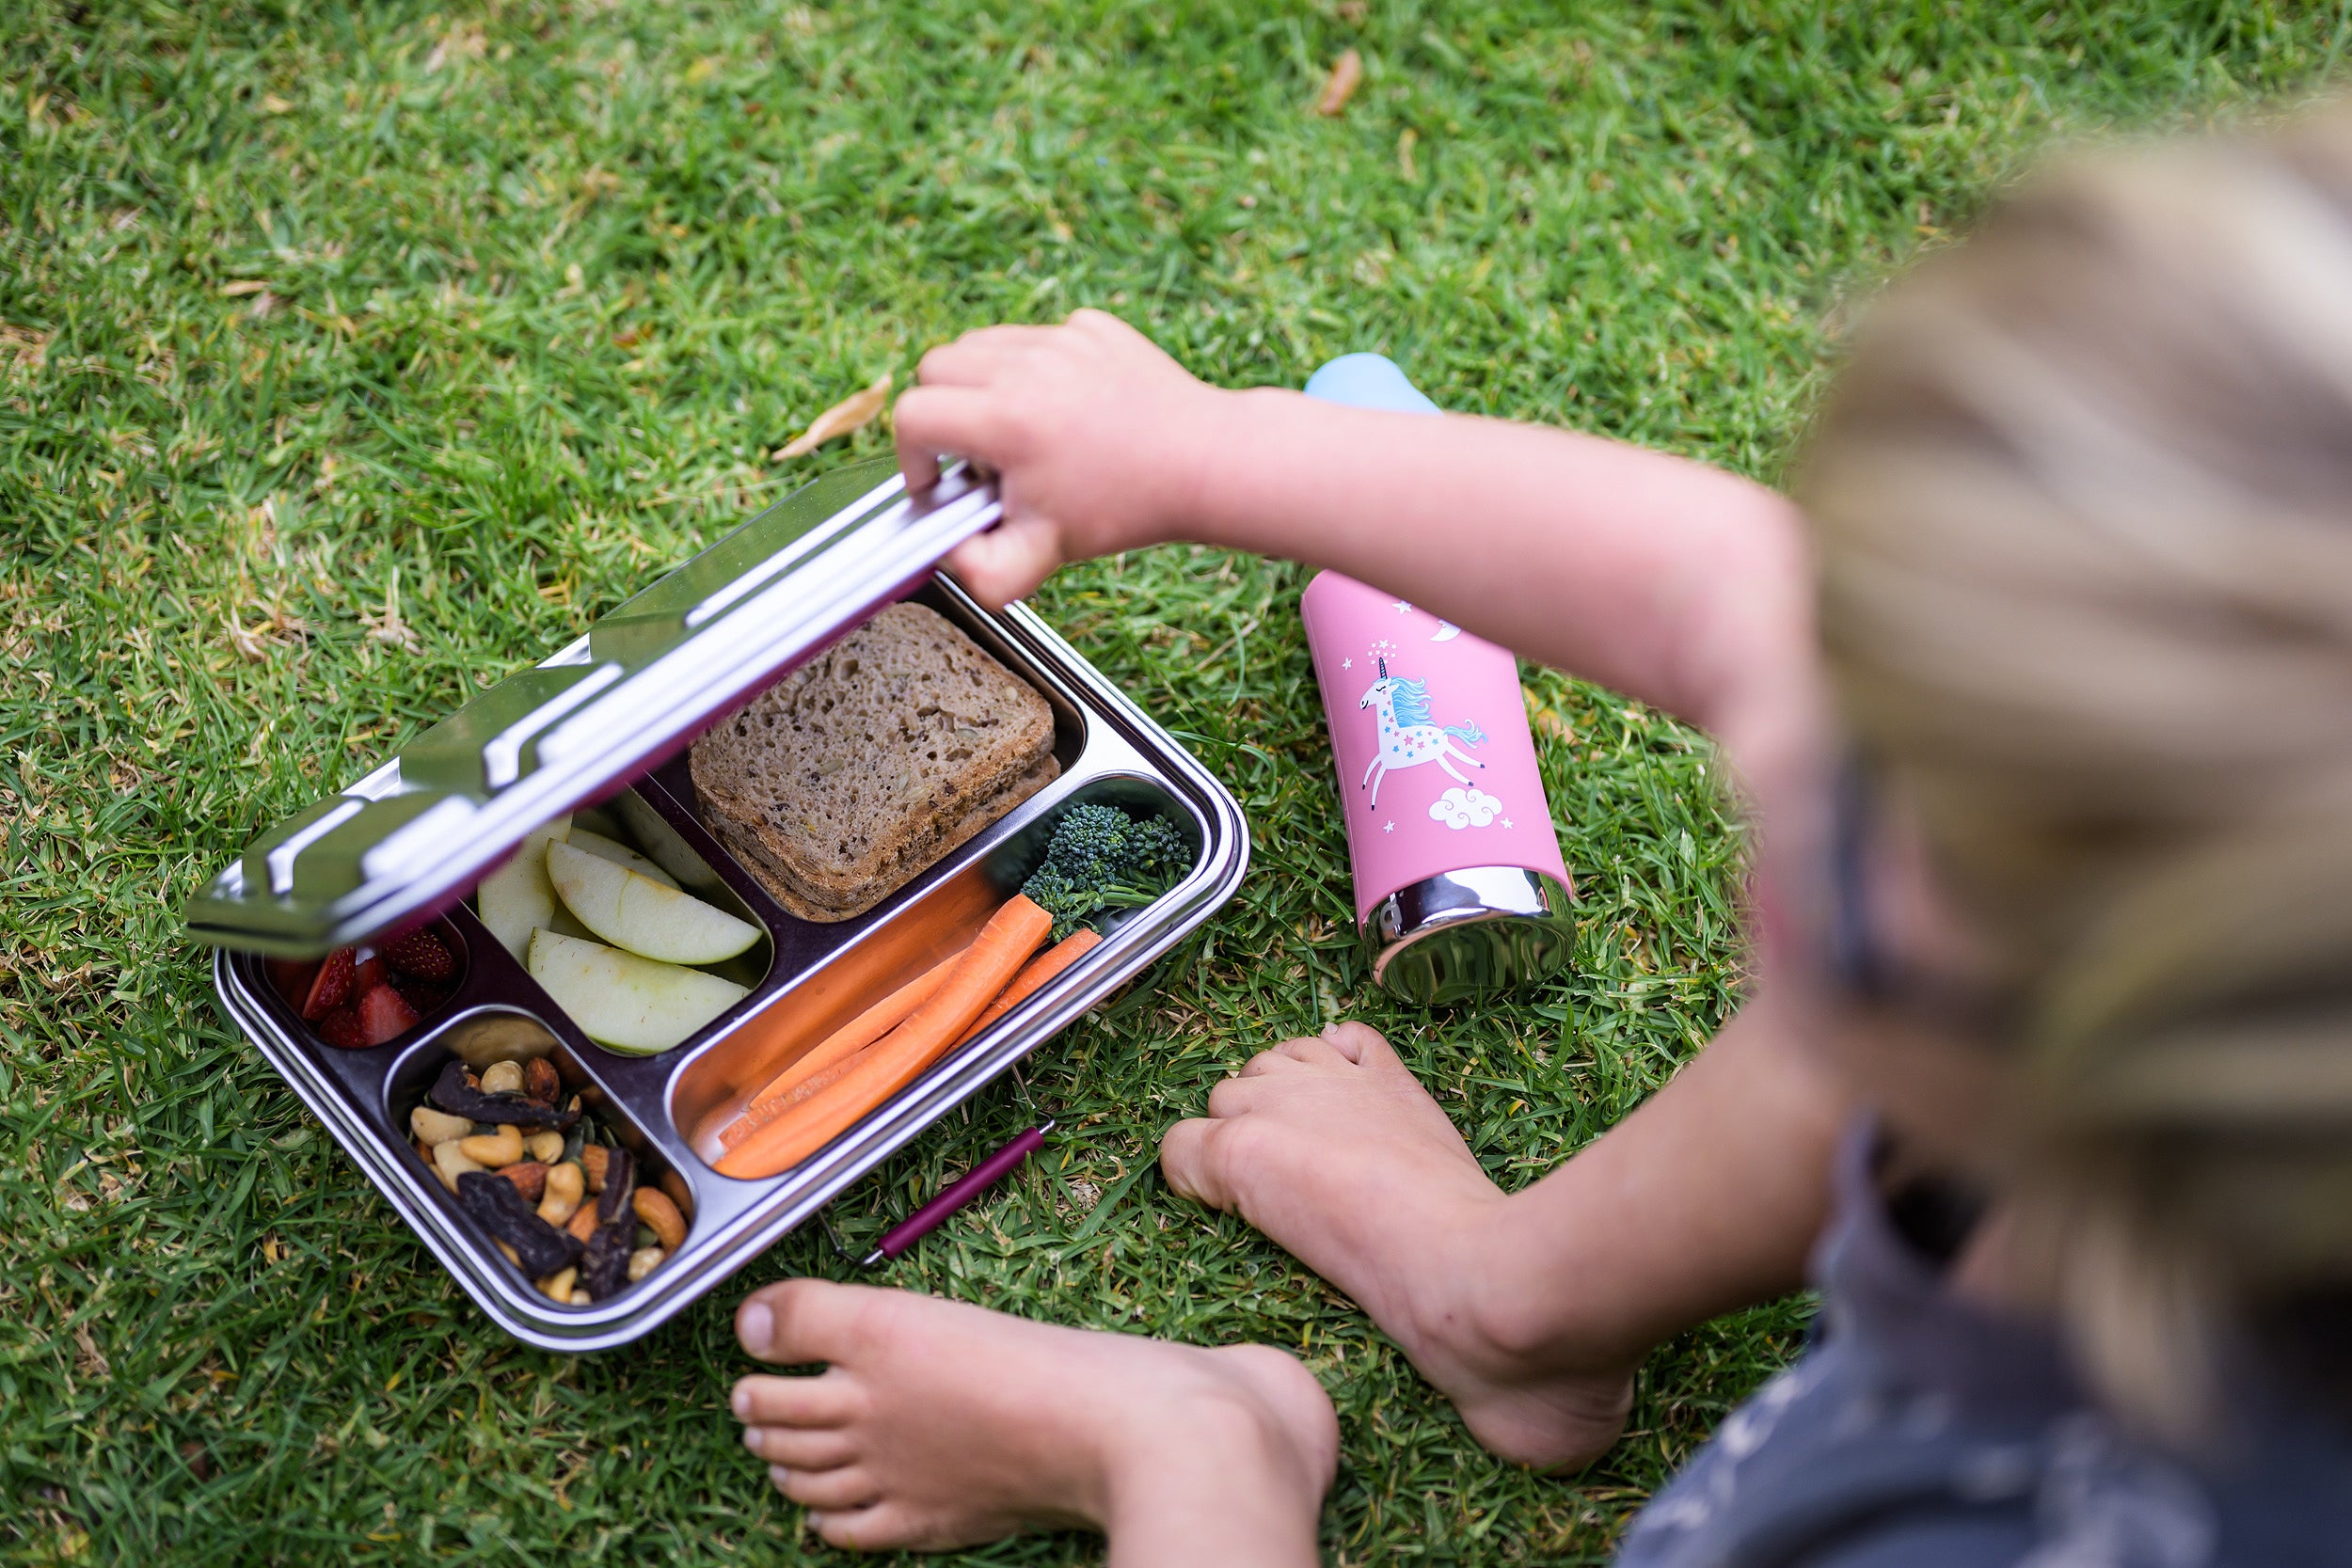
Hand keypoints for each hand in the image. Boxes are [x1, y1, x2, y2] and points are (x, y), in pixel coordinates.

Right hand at [895, 309, 1229, 606]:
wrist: (1204, 463)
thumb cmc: (1125, 508)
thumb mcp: (1043, 554)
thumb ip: (980, 572)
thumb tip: (945, 553)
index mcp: (1005, 419)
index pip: (913, 416)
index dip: (911, 456)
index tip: (937, 481)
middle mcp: (1025, 367)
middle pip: (935, 365)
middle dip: (939, 411)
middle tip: (973, 453)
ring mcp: (1061, 338)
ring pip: (980, 342)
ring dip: (978, 382)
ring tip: (1013, 428)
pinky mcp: (1092, 327)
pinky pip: (1037, 336)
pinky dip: (1034, 368)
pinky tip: (1064, 409)